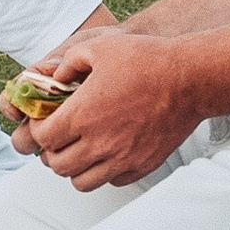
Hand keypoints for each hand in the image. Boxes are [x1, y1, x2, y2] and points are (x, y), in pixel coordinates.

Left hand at [27, 31, 200, 189]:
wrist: (191, 79)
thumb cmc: (148, 60)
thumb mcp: (99, 47)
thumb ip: (68, 63)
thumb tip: (55, 79)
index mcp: (82, 115)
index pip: (42, 138)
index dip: (38, 130)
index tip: (44, 122)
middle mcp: (99, 143)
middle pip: (57, 164)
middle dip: (52, 151)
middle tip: (59, 138)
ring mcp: (121, 158)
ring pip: (81, 182)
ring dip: (75, 168)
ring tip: (81, 150)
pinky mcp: (142, 165)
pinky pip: (112, 182)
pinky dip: (104, 173)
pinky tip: (108, 153)